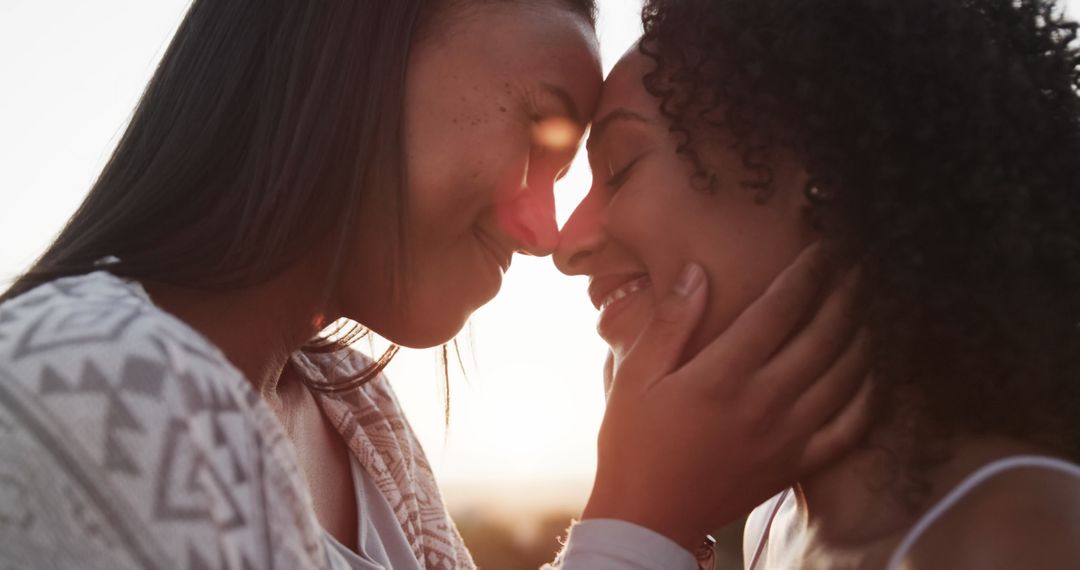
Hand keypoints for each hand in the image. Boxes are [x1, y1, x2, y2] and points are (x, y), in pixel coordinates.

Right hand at [582, 243, 871, 549]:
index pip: (779, 309)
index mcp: (721, 376)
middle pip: (822, 336)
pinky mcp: (794, 465)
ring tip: (870, 308)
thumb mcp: (635, 376)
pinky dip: (868, 398)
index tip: (823, 248)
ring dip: (862, 336)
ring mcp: (785, 437)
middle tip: (860, 267)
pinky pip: (849, 429)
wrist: (647, 518)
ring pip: (844, 377)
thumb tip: (697, 272)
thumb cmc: (633, 443)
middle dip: (845, 295)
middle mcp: (762, 402)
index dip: (806, 273)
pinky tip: (871, 374)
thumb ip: (671, 323)